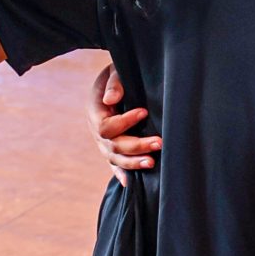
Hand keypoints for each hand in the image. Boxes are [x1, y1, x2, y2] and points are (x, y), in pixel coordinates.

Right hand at [90, 60, 158, 174]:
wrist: (113, 81)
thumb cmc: (116, 73)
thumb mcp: (114, 71)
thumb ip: (114, 83)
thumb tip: (111, 100)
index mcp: (95, 111)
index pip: (107, 125)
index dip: (125, 121)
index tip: (144, 111)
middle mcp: (96, 130)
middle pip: (113, 145)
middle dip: (136, 145)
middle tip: (159, 142)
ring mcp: (103, 142)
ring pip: (115, 158)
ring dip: (133, 162)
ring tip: (152, 162)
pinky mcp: (111, 148)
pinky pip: (114, 164)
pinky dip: (121, 174)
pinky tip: (130, 184)